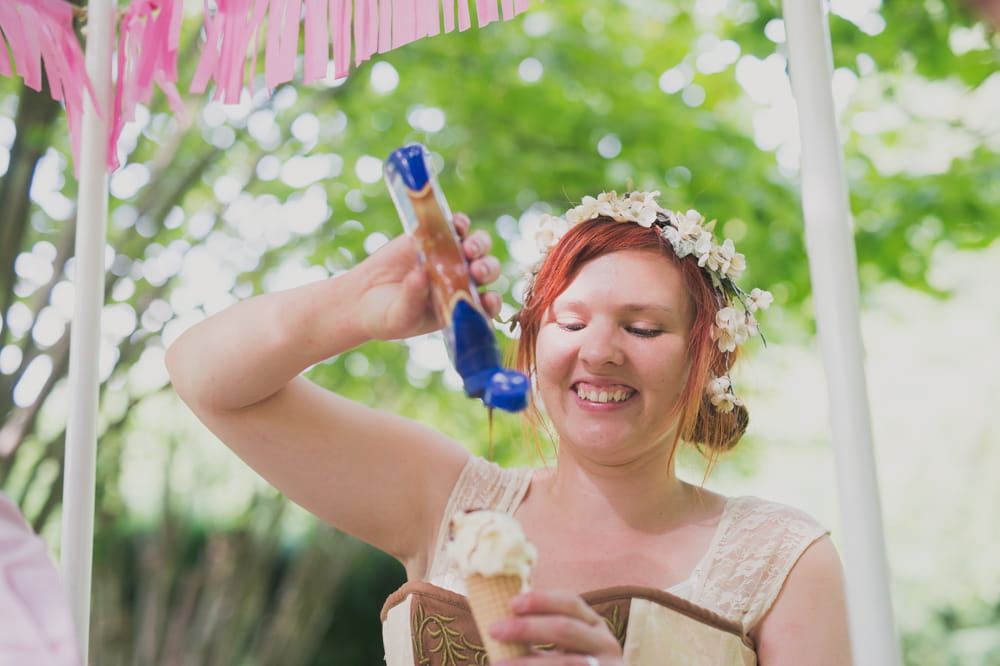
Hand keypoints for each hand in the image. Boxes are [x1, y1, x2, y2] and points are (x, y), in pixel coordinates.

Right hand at [354, 212, 502, 340]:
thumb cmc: (386, 316)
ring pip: (477, 246)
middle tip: (477, 270)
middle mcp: (461, 280)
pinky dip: (459, 223)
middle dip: (487, 269)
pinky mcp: (434, 237)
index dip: (492, 301)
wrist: (362, 297)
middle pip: (486, 271)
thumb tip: (421, 275)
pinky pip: (455, 225)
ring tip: (469, 248)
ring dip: (479, 244)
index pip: (487, 304)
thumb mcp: (399, 315)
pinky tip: (457, 225)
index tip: (488, 299)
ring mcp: (450, 256)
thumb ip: (412, 299)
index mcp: (460, 305)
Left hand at [490, 590, 624, 665]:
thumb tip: (498, 621)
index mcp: (594, 625)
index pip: (570, 603)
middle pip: (565, 628)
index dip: (541, 600)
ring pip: (565, 663)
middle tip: (494, 630)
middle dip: (526, 628)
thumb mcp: (563, 650)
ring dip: (526, 663)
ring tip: (497, 664)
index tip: (510, 603)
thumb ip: (539, 635)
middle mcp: (606, 644)